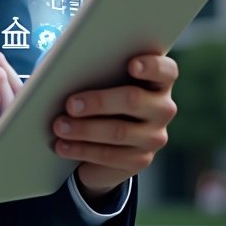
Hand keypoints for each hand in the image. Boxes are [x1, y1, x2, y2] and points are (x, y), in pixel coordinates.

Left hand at [52, 54, 176, 198]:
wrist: (105, 138)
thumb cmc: (101, 94)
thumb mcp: (101, 80)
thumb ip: (96, 69)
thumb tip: (66, 69)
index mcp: (157, 80)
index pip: (165, 71)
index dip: (152, 67)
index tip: (131, 65)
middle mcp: (162, 108)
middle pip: (133, 100)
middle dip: (99, 101)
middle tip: (70, 104)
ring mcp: (154, 136)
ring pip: (119, 131)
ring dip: (84, 129)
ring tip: (59, 126)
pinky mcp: (140, 160)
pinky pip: (110, 155)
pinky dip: (82, 149)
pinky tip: (62, 145)